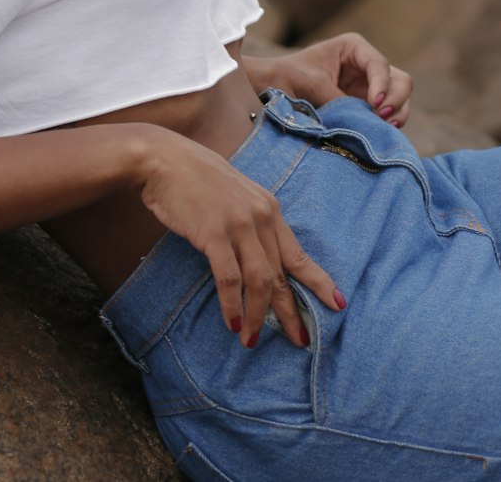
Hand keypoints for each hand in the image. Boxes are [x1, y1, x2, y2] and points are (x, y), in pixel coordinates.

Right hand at [137, 129, 345, 350]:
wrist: (163, 159)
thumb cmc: (194, 177)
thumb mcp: (234, 196)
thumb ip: (249, 222)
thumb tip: (258, 257)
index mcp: (268, 208)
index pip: (298, 253)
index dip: (318, 281)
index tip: (337, 304)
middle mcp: (260, 216)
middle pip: (281, 274)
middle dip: (291, 311)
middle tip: (299, 340)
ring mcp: (238, 224)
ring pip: (259, 281)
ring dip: (258, 316)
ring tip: (252, 341)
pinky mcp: (214, 233)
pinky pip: (229, 278)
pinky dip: (232, 304)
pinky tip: (233, 323)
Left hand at [248, 33, 412, 127]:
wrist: (272, 88)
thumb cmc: (288, 77)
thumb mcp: (313, 85)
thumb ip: (340, 100)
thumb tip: (366, 121)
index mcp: (354, 48)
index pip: (379, 64)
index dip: (382, 85)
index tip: (374, 104)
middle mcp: (366, 65)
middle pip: (400, 80)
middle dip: (395, 99)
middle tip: (382, 118)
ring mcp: (370, 86)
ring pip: (400, 98)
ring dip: (396, 113)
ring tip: (383, 127)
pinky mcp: (368, 105)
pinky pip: (390, 114)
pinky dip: (389, 124)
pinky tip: (379, 132)